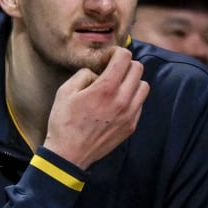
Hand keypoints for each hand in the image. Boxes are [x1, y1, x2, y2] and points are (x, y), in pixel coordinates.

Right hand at [43, 47, 148, 170]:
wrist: (69, 154)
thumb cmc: (64, 123)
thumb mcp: (65, 92)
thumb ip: (83, 75)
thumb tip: (96, 72)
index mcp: (105, 89)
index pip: (124, 58)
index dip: (116, 53)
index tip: (107, 58)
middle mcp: (122, 99)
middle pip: (138, 69)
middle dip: (125, 65)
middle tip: (112, 71)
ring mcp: (129, 114)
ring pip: (144, 86)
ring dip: (132, 82)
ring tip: (117, 88)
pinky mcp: (131, 125)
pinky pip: (140, 103)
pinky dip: (132, 98)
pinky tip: (117, 104)